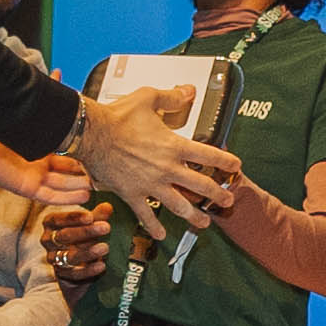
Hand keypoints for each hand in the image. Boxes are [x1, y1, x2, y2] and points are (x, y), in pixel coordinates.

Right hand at [40, 198, 112, 286]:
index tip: (91, 216)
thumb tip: (107, 206)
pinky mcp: (61, 275)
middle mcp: (48, 240)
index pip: (58, 219)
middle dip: (86, 232)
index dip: (74, 218)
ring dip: (88, 252)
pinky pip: (74, 274)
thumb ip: (97, 216)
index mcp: (50, 223)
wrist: (75, 263)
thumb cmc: (81, 236)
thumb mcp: (88, 224)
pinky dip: (89, 270)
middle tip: (106, 227)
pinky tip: (102, 265)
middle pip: (64, 236)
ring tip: (105, 248)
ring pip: (69, 256)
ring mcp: (53, 259)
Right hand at [69, 87, 236, 229]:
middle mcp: (167, 168)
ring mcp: (150, 184)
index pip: (209, 156)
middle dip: (218, 195)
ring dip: (194, 216)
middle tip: (228, 200)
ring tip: (204, 223)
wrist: (91, 133)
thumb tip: (188, 92)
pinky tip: (161, 234)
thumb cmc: (116, 116)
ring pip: (179, 206)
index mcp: (174, 145)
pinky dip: (154, 226)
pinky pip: (146, 215)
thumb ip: (171, 97)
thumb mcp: (148, 98)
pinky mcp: (132, 194)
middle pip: (201, 186)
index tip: (235, 166)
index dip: (226, 162)